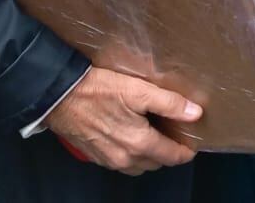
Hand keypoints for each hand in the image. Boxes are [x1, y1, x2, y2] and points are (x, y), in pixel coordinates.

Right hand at [45, 68, 200, 174]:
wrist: (59, 96)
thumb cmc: (98, 90)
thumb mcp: (139, 90)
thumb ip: (169, 103)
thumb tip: (195, 113)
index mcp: (139, 143)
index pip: (172, 157)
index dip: (185, 151)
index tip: (192, 143)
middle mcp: (124, 158)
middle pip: (156, 163)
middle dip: (168, 152)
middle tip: (173, 134)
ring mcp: (108, 159)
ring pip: (138, 165)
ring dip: (149, 156)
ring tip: (154, 136)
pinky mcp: (95, 156)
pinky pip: (121, 162)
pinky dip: (131, 154)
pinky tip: (130, 137)